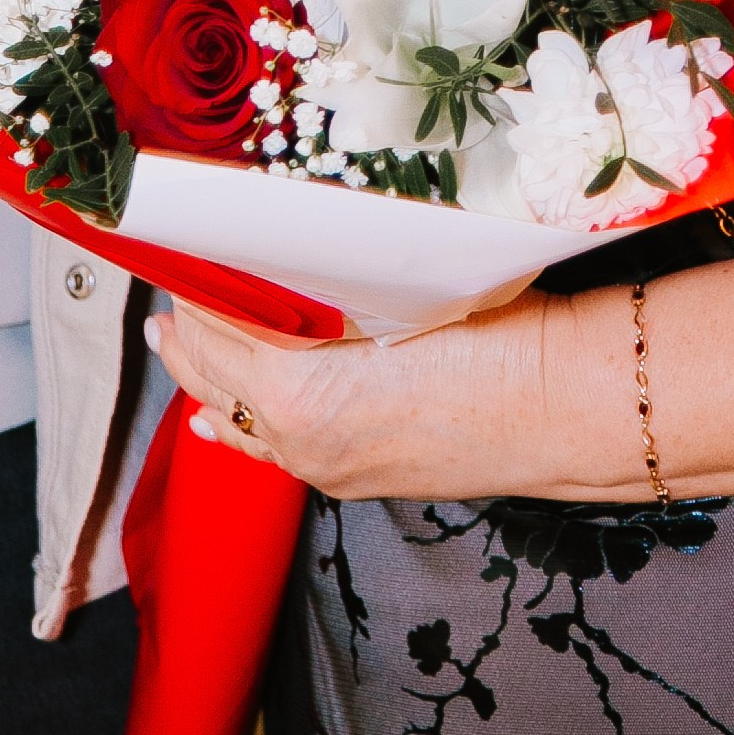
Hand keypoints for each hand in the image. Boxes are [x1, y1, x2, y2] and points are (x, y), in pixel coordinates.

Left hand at [150, 297, 558, 501]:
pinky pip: (273, 452)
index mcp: (299, 390)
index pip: (216, 329)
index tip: (178, 256)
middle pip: (214, 378)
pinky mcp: (353, 478)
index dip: (193, 288)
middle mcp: (301, 439)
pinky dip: (240, 427)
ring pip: (238, 420)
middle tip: (168, 293)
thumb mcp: (399, 288)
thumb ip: (325, 283)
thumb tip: (276, 259)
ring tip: (178, 343)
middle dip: (187, 336)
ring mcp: (327, 467)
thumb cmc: (498, 336)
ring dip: (208, 377)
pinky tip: (217, 421)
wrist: (564, 406)